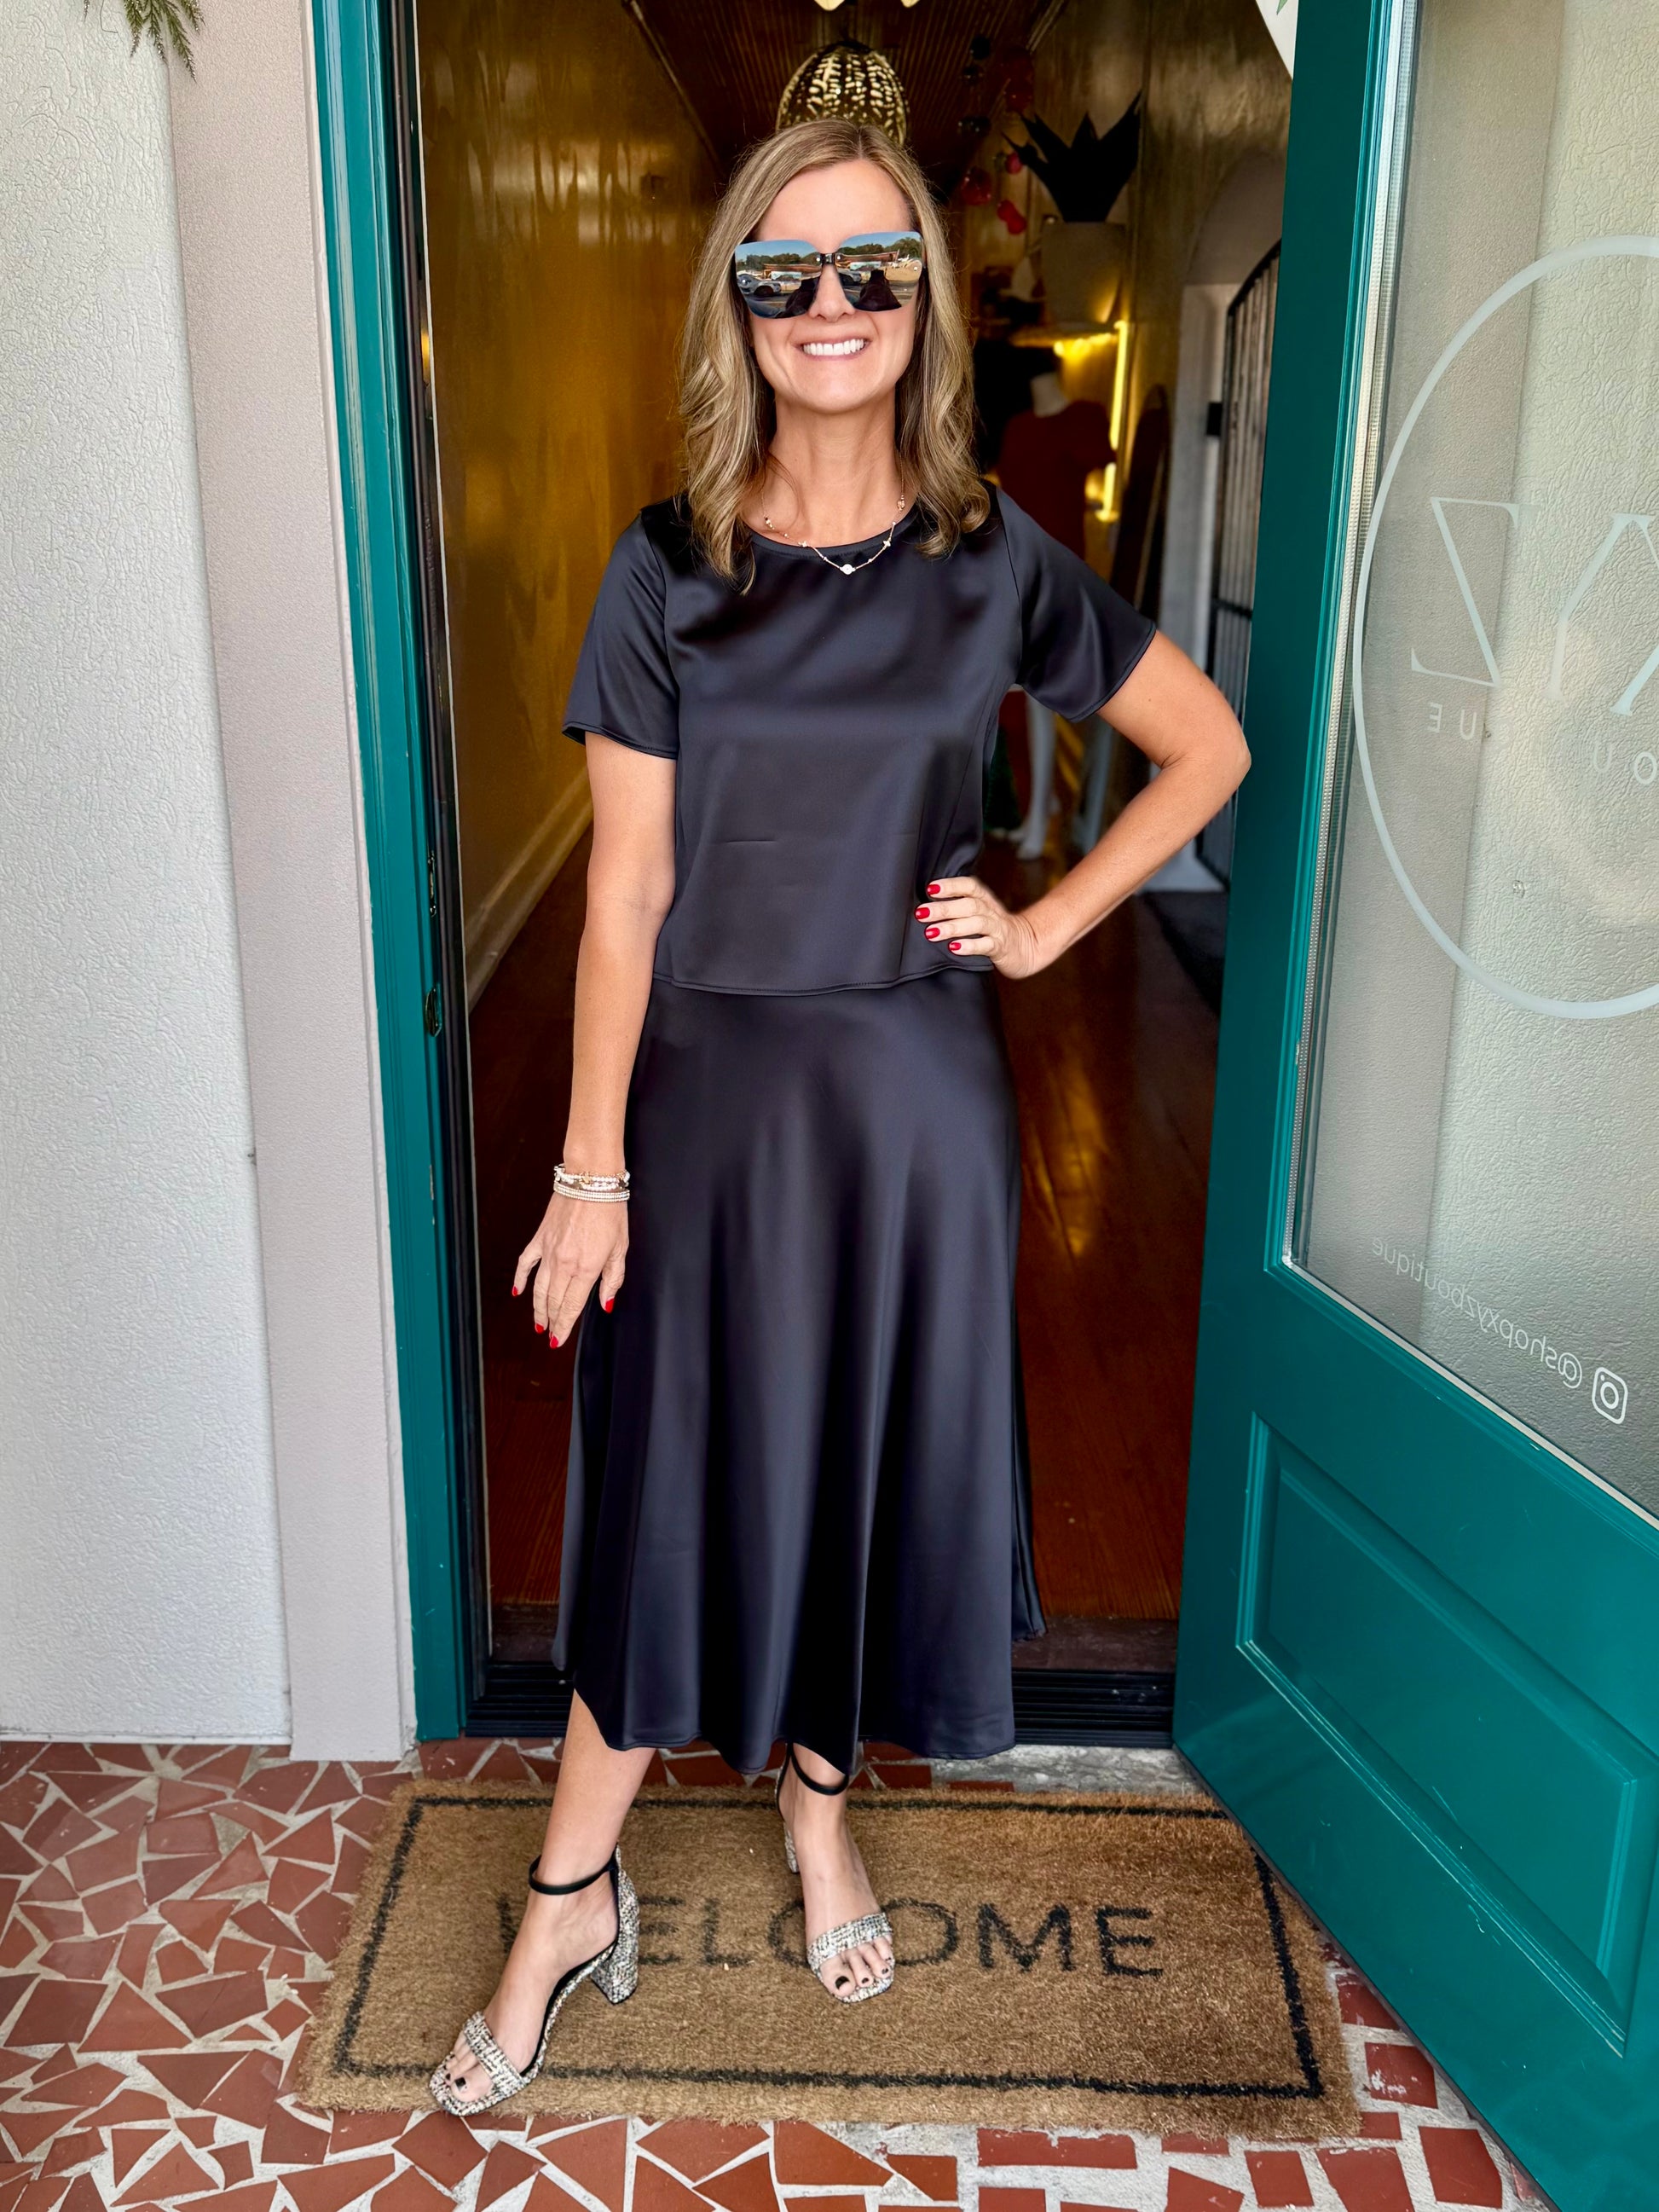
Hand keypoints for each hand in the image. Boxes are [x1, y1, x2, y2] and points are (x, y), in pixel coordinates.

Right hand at [513, 1187, 628, 1347]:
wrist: (591, 1179)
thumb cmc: (610, 1210)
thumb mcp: (621, 1248)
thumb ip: (612, 1278)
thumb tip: (606, 1303)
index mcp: (586, 1268)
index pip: (572, 1307)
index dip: (565, 1326)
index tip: (559, 1340)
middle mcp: (564, 1263)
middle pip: (554, 1301)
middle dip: (552, 1322)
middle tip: (550, 1336)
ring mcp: (549, 1251)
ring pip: (538, 1288)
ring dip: (537, 1308)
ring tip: (538, 1323)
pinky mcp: (540, 1238)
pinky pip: (525, 1263)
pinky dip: (520, 1279)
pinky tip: (518, 1292)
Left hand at [913, 876, 1045, 978]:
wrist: (1025, 946)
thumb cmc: (991, 929)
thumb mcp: (978, 913)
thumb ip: (958, 907)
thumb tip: (924, 907)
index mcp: (984, 899)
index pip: (969, 886)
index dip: (951, 885)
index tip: (930, 888)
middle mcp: (991, 911)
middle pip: (969, 905)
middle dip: (944, 908)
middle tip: (921, 913)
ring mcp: (997, 929)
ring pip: (977, 923)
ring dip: (952, 927)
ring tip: (931, 932)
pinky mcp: (1001, 947)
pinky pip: (986, 945)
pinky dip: (970, 946)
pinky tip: (954, 948)